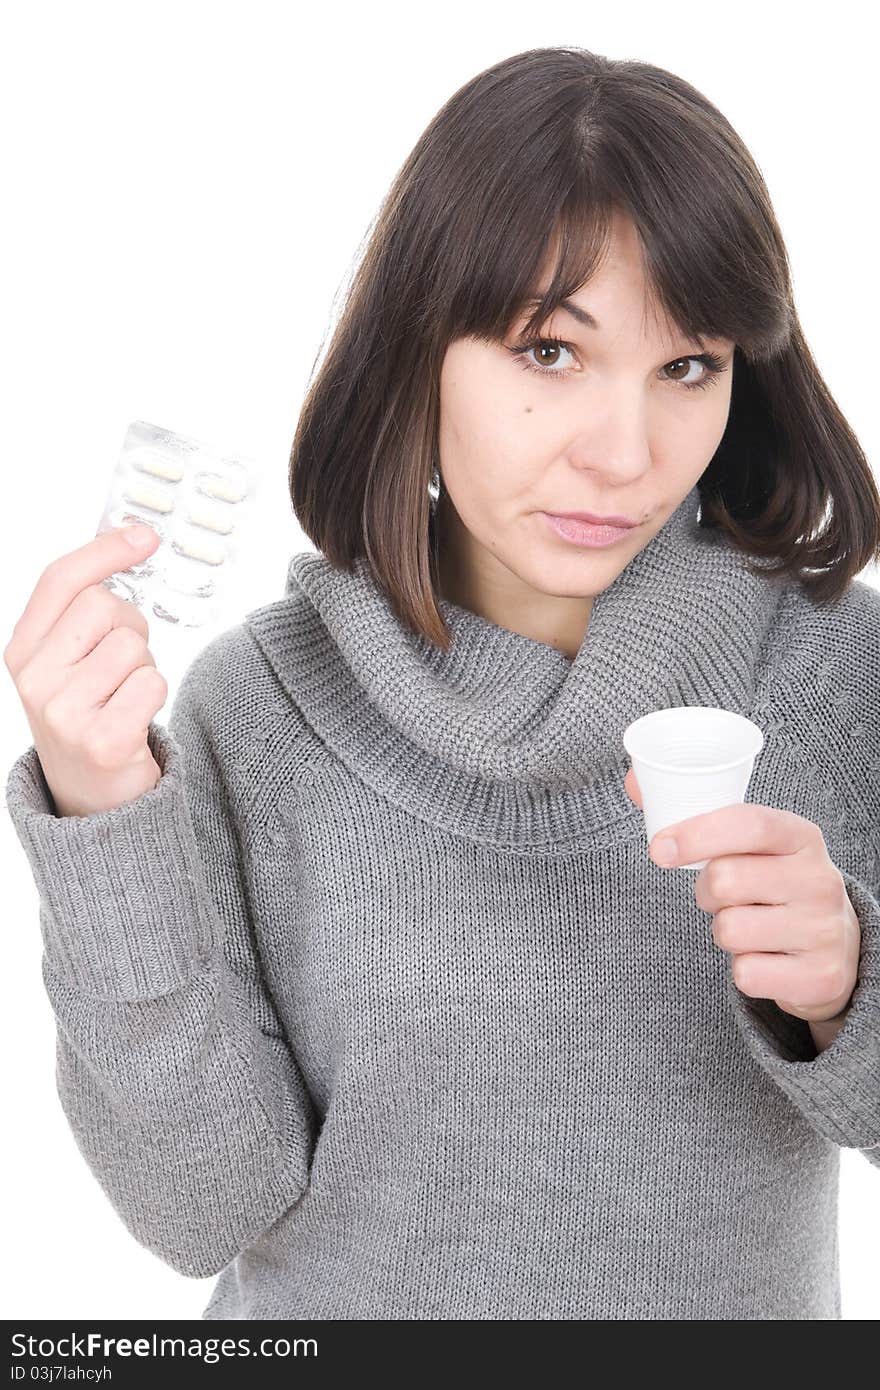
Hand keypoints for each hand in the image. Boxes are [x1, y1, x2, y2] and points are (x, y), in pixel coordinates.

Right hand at [4, 525, 166, 817]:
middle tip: (124, 665)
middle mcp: (34, 679)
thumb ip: (82, 611)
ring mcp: (63, 712)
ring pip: (134, 646)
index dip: (105, 550)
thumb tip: (126, 539)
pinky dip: (155, 695)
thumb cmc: (88, 718)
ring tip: (125, 697)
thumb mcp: (66, 663)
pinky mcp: (101, 741)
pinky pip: (152, 682)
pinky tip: (135, 718)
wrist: (92, 802)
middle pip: (105, 606)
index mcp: (21, 651)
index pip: (61, 580)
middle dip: (131, 626)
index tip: (143, 535)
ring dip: (144, 665)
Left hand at [624, 767, 859, 1023]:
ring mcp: (824, 930)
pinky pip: (746, 974)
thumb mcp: (754, 845)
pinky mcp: (820, 976)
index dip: (696, 834)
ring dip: (723, 930)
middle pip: (725, 880)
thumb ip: (695, 815)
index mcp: (802, 837)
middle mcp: (820, 880)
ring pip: (730, 930)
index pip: (748, 823)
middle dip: (705, 890)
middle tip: (719, 894)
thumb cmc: (774, 882)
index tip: (660, 849)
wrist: (836, 945)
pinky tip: (765, 956)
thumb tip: (633, 781)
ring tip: (748, 923)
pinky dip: (742, 969)